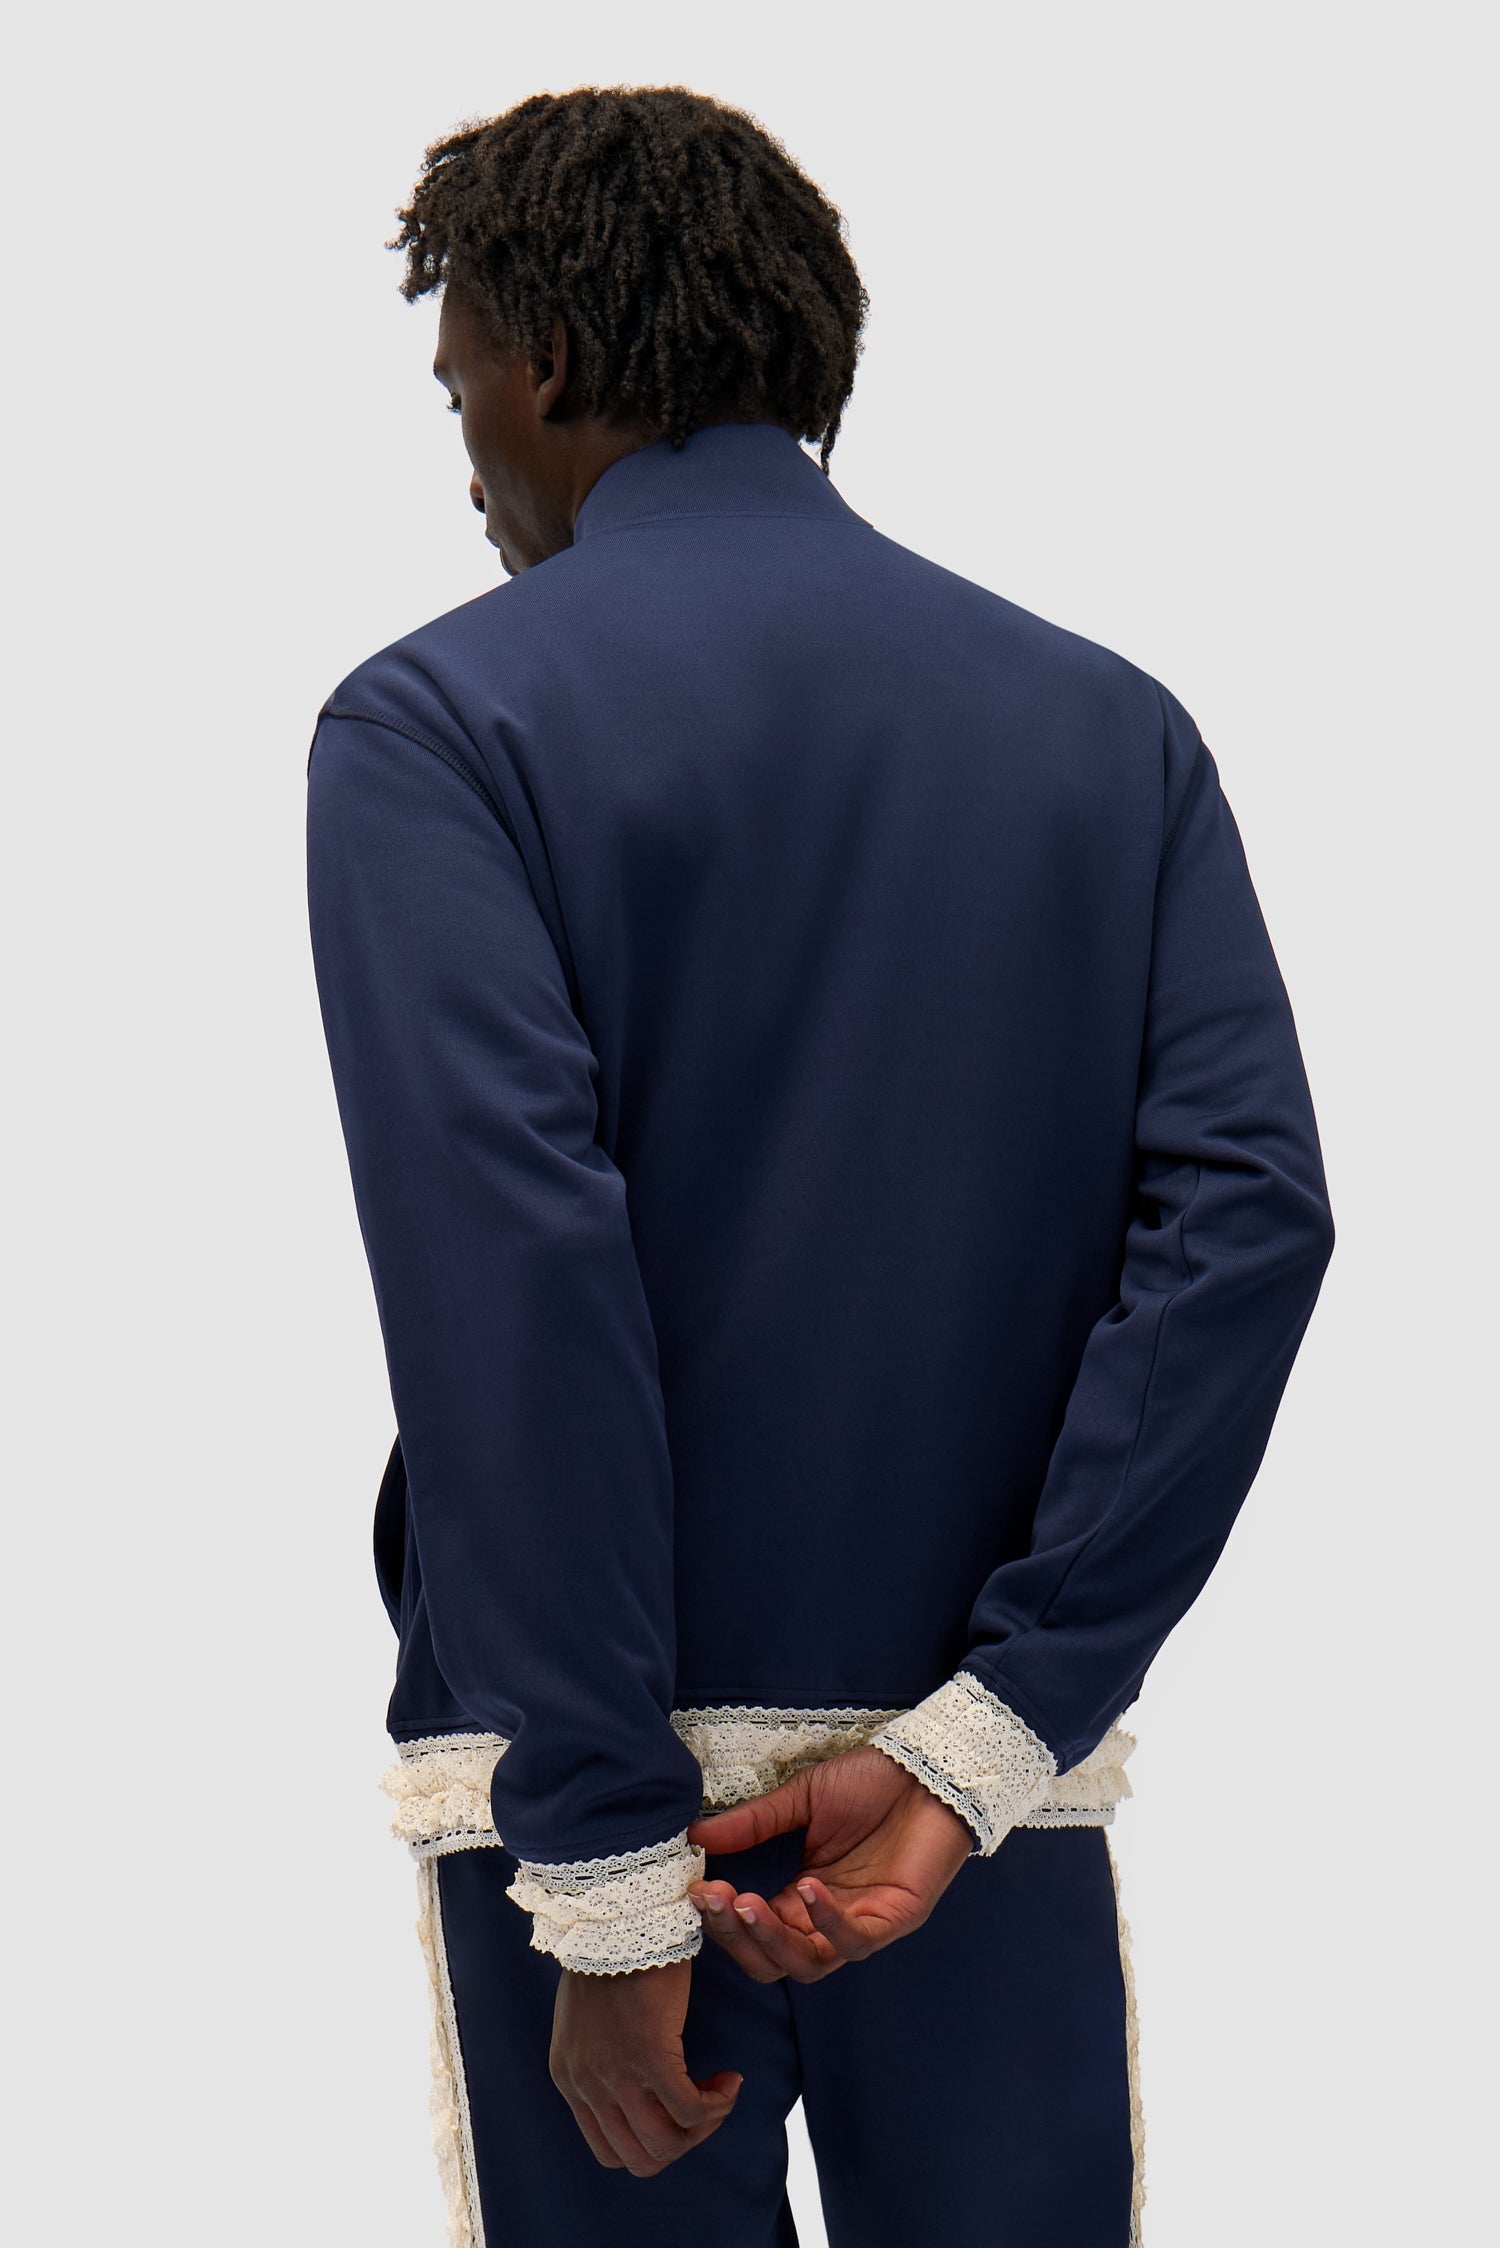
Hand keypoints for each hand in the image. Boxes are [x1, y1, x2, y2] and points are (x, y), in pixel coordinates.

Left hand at [549, 1958, 741, 2174]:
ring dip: (703, 2126)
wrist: (618, 1916)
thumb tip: (639, 2092)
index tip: (675, 2110)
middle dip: (681, 2142)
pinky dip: (717, 2104)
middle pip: (640, 2158)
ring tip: (720, 2091)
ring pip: (667, 2144)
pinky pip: (690, 2109)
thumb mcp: (589, 2022)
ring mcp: (615, 2075)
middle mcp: (586, 2086)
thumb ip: (601, 2060)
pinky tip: (729, 2079)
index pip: (609, 2151)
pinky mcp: (649, 2057)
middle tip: (705, 2107)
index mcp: (569, 2079)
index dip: (652, 2142)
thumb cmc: (612, 1955)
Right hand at [685, 1743, 972, 1982]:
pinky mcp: (897, 1919)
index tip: (694, 1888)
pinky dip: (827, 1922)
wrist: (930, 1765)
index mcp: (802, 1896)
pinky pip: (856, 1941)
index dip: (722, 1918)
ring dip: (771, 1939)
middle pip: (773, 1961)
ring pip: (808, 1963)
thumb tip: (694, 1836)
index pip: (753, 1930)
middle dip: (737, 1937)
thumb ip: (753, 1822)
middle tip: (713, 1898)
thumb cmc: (871, 1783)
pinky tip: (806, 1887)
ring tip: (745, 1902)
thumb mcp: (803, 1798)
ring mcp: (863, 1923)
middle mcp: (828, 1919)